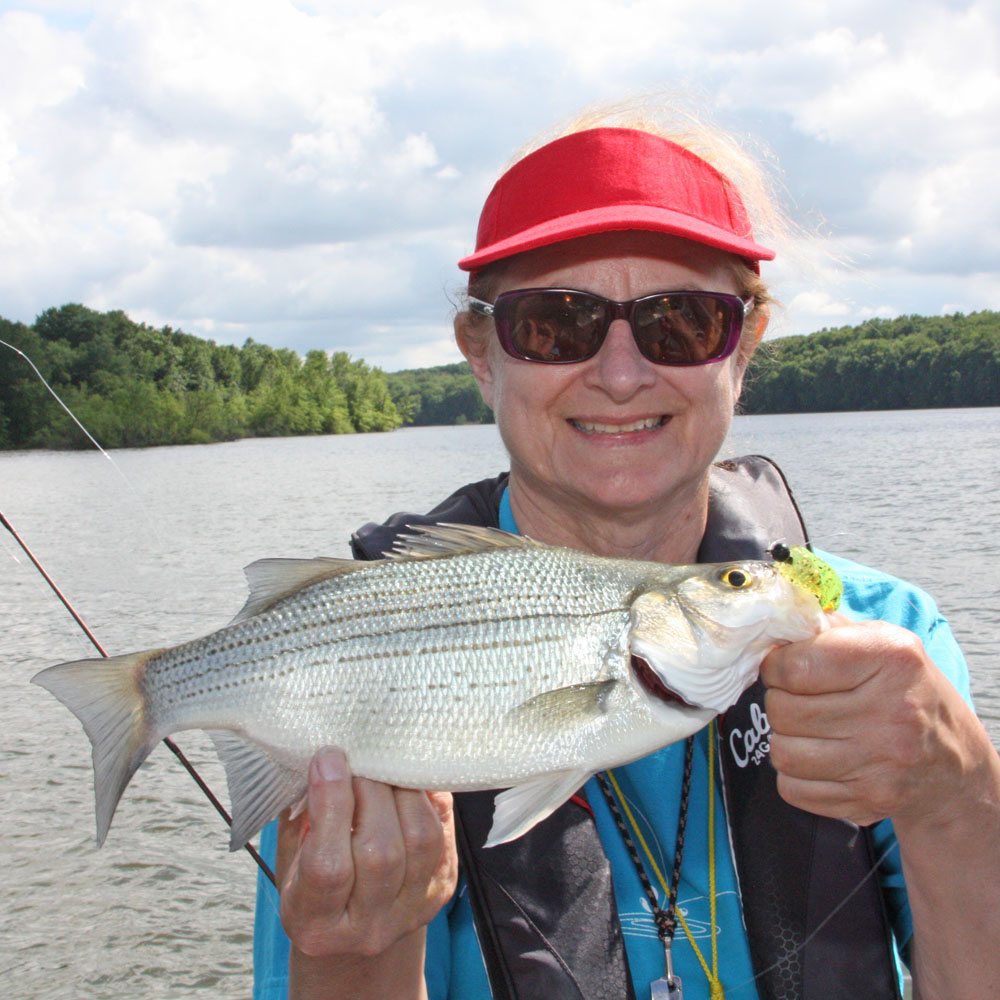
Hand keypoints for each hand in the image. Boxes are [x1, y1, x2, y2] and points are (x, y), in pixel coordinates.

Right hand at [277, 748, 457, 961]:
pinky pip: (443, 831)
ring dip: (403, 789)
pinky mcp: (441, 888)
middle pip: (380, 849)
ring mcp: (411, 909)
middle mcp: (368, 926)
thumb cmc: (311, 884)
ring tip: (383, 766)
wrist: (353, 933)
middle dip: (369, 788)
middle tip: (359, 757)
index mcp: (315, 922)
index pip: (328, 865)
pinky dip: (426, 796)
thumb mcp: (291, 857)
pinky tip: (406, 780)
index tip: (328, 757)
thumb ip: (302, 814)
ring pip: (421, 837)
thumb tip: (323, 756)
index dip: (330, 803)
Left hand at [761, 616, 987, 827]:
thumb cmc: (905, 690)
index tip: (782, 668)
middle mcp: (892, 712)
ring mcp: (882, 762)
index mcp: (892, 658)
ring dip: (786, 740)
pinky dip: (796, 776)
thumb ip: (827, 629)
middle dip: (781, 702)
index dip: (775, 667)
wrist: (953, 762)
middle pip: (783, 710)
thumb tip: (772, 623)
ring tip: (810, 730)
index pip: (795, 666)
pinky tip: (822, 760)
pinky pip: (793, 789)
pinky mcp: (870, 801)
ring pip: (782, 753)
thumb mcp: (882, 643)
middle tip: (801, 700)